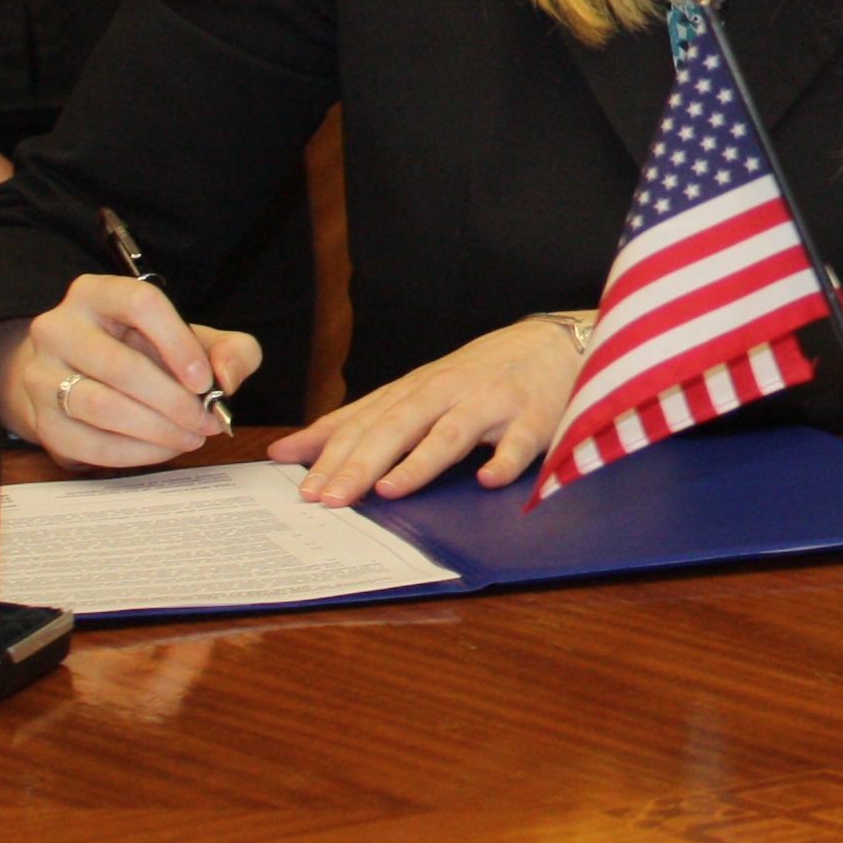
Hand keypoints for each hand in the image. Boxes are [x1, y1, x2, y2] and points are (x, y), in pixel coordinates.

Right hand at [0, 275, 256, 471]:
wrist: (81, 374)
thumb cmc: (149, 350)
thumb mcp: (198, 339)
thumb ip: (231, 351)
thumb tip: (227, 379)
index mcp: (98, 293)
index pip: (140, 303)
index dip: (178, 342)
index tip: (205, 381)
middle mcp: (59, 327)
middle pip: (120, 365)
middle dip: (174, 401)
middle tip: (207, 422)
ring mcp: (40, 372)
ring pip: (100, 406)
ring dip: (155, 430)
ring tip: (190, 437)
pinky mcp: (38, 416)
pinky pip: (85, 441)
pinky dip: (132, 452)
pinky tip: (162, 449)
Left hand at [269, 318, 585, 505]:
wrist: (554, 343)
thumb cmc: (478, 374)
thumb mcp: (415, 389)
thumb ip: (358, 421)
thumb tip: (288, 450)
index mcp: (416, 389)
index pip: (366, 421)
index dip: (333, 454)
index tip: (303, 487)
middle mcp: (448, 392)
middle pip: (399, 425)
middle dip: (363, 462)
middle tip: (332, 498)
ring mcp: (492, 403)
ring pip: (452, 432)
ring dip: (421, 461)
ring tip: (391, 490)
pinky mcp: (535, 417)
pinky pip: (520, 442)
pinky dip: (505, 460)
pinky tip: (488, 480)